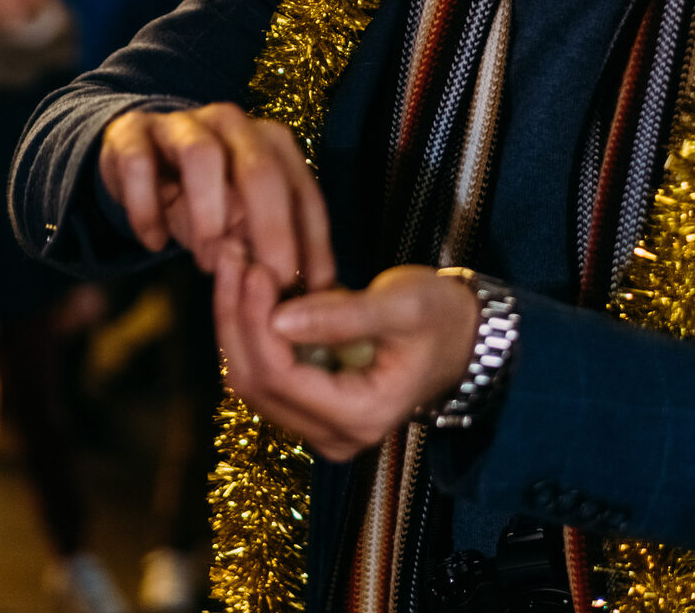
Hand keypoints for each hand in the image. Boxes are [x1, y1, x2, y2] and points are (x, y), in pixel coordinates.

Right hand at [98, 103, 333, 289]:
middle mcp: (231, 123)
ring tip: (206, 259)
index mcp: (269, 141)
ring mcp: (180, 123)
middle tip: (267, 278)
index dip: (311, 240)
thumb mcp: (241, 219)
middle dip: (269, 228)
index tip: (312, 287)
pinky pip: (139, 164)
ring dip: (208, 214)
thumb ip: (269, 244)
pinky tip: (154, 242)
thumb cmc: (205, 195)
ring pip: (202, 156)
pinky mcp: (132, 132)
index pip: (301, 190)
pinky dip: (147, 210)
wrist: (140, 156)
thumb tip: (307, 289)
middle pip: (260, 168)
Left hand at [212, 246, 479, 460]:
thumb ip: (341, 316)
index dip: (255, 322)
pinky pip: (264, 375)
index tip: (250, 268)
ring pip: (251, 381)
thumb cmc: (441, 317)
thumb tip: (278, 317)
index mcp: (361, 415)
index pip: (281, 377)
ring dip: (236, 324)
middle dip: (235, 319)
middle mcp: (334, 436)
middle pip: (256, 384)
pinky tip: (246, 290)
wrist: (462, 337)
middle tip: (231, 259)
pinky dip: (249, 332)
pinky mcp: (310, 409)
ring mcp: (319, 427)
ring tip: (234, 267)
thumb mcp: (401, 307)